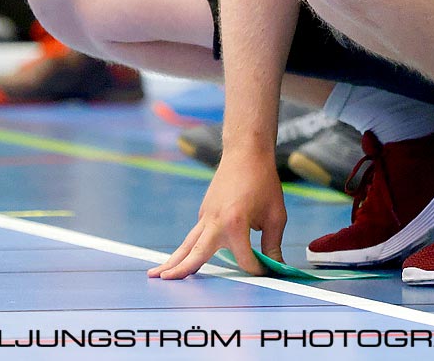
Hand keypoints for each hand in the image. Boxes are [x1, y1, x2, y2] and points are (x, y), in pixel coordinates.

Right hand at [149, 150, 285, 278]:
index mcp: (235, 224)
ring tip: (155, 275)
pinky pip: (195, 234)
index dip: (256, 269)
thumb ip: (272, 245)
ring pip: (188, 244)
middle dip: (182, 270)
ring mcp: (205, 217)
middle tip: (165, 281)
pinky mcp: (203, 212)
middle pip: (197, 253)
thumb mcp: (275, 215)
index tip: (266, 271)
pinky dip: (188, 248)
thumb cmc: (263, 182)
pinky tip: (182, 258)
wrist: (245, 152)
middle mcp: (215, 223)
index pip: (243, 259)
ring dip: (172, 260)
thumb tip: (278, 267)